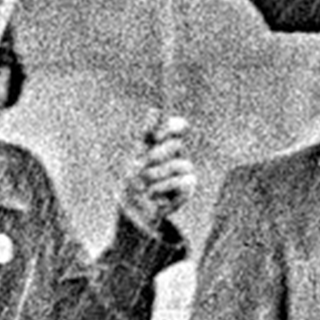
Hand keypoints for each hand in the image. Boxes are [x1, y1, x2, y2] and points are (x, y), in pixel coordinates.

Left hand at [119, 114, 194, 228]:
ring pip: (180, 164)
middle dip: (155, 156)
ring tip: (145, 186)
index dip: (170, 127)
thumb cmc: (131, 180)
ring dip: (157, 176)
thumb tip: (155, 110)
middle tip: (142, 167)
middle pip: (176, 144)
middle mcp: (176, 153)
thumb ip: (146, 133)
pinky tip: (154, 195)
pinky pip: (185, 181)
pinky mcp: (188, 188)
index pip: (176, 126)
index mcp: (163, 142)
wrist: (132, 209)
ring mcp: (184, 170)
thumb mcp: (135, 155)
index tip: (155, 136)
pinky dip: (165, 189)